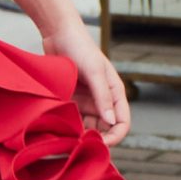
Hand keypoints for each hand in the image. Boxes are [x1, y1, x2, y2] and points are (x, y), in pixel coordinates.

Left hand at [44, 18, 131, 145]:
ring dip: (81, 135)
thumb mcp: (94, 71)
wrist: (58, 33)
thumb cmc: (80, 47)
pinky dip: (69, 127)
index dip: (115, 137)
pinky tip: (60, 130)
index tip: (99, 144)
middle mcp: (102, 100)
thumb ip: (103, 97)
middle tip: (80, 145)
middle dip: (96, 139)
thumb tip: (111, 122)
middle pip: (105, 130)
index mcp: (115, 93)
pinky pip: (73, 120)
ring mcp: (86, 101)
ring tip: (68, 138)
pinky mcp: (71, 100)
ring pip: (88, 127)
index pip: (122, 123)